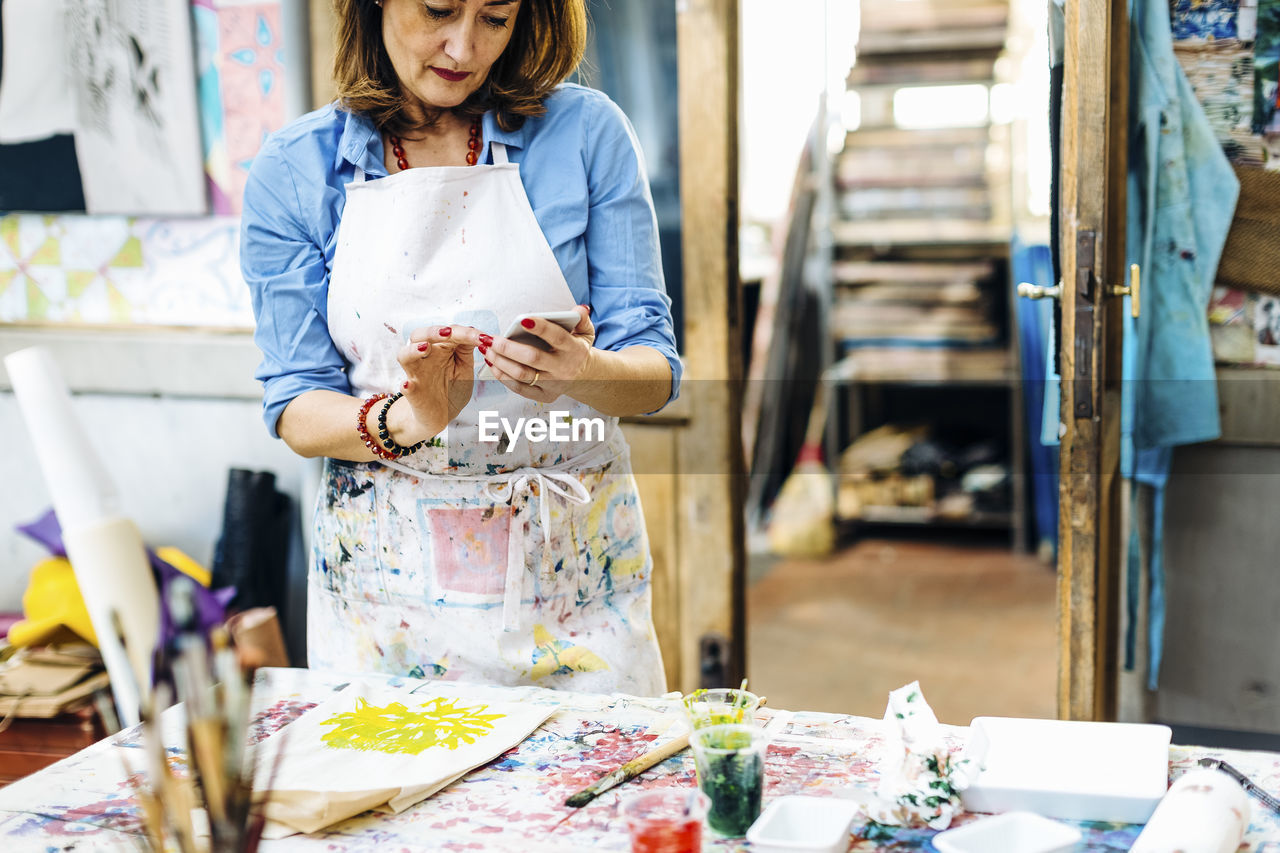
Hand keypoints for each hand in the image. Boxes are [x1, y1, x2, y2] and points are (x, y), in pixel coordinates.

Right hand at [396, 325, 475, 437]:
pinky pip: (406, 387)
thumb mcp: (464, 367)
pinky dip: (407, 385)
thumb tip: (474, 332)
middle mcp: (425, 358)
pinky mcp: (414, 393)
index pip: (447, 332)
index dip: (465, 332)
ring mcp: (416, 374)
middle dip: (433, 331)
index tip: (483, 338)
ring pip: (405, 355)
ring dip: (414, 349)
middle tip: (449, 333)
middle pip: (420, 335)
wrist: (442, 416)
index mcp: (440, 349)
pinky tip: (408, 384)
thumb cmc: (452, 389)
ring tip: (426, 348)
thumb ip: (466, 350)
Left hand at [460, 306, 594, 402]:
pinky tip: (492, 363)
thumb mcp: (586, 332)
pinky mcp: (544, 396)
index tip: (524, 319)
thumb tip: (580, 309)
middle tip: (489, 338)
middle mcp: (563, 368)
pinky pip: (519, 388)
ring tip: (486, 348)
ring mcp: (553, 384)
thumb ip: (582, 319)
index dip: (541, 328)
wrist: (587, 377)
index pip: (557, 337)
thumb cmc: (577, 349)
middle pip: (532, 358)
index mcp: (574, 350)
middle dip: (507, 347)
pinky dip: (503, 377)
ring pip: (522, 374)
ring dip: (500, 362)